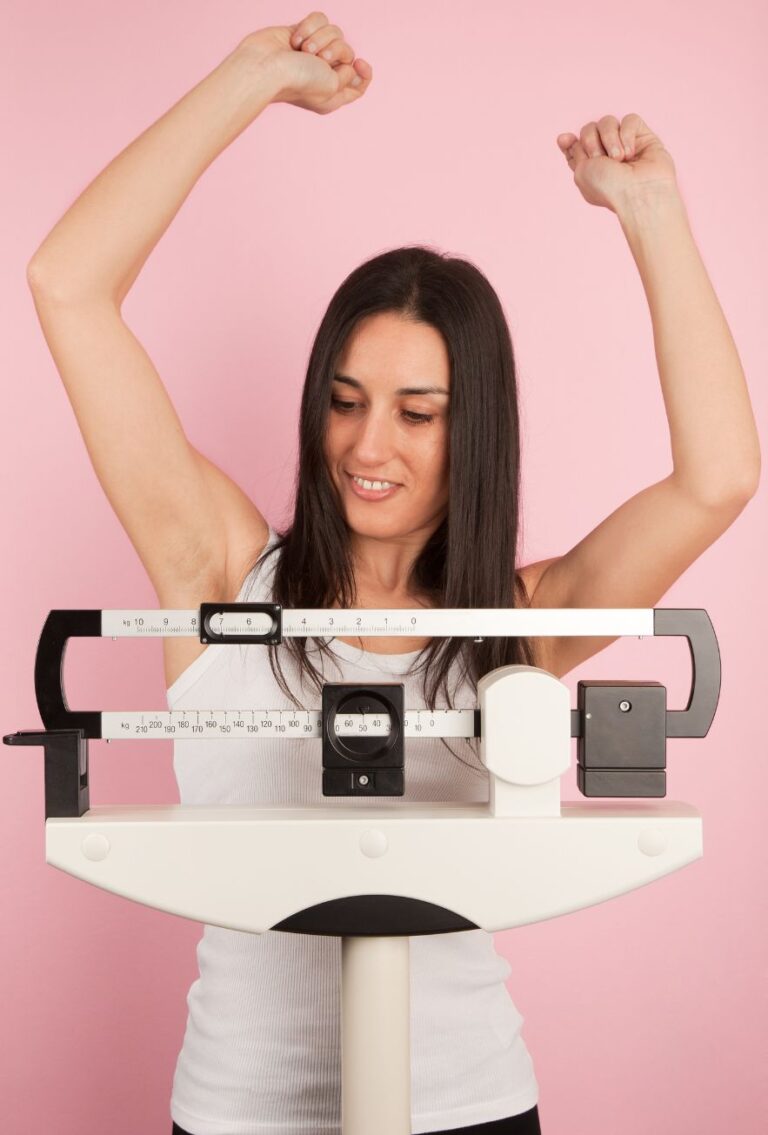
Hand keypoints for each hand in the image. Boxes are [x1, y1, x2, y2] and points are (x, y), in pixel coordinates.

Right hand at [240, 11, 371, 113]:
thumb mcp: (332, 89)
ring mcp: (312, 53)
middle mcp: (324, 73)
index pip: (359, 82)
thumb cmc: (298, 82)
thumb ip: (348, 78)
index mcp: (333, 93)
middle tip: (316, 58)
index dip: (364, 72)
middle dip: (335, 50)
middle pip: (348, 52)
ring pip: (335, 32)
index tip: (359, 63)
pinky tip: (296, 39)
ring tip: (303, 49)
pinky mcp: (301, 34)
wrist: (266, 66)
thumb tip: (350, 63)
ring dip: (320, 38)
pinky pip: (319, 19)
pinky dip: (310, 26)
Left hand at [556, 114, 677, 212]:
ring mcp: (625, 145)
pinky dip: (627, 134)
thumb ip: (574, 153)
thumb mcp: (581, 172)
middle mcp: (606, 156)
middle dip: (590, 141)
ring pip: (608, 122)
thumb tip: (564, 137)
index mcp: (589, 167)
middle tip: (600, 159)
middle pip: (589, 129)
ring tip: (619, 159)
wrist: (639, 194)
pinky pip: (630, 120)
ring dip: (609, 139)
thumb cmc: (610, 189)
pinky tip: (631, 152)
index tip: (564, 140)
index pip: (575, 145)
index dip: (568, 140)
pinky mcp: (644, 137)